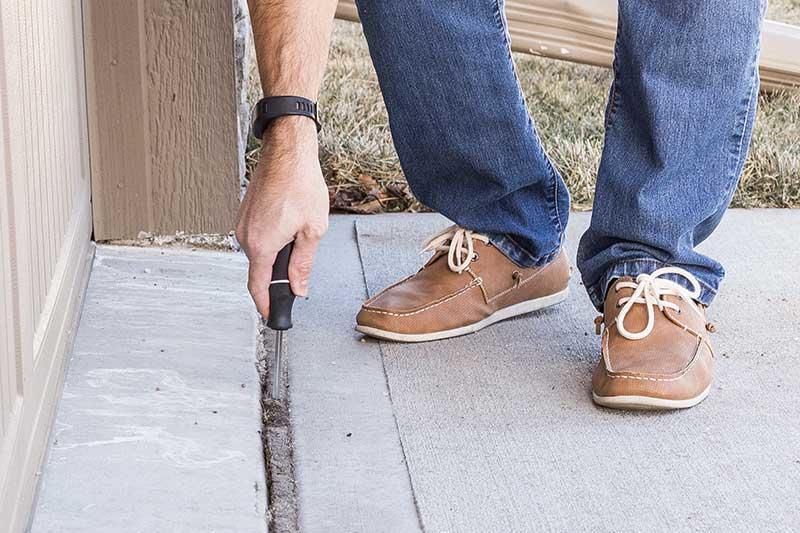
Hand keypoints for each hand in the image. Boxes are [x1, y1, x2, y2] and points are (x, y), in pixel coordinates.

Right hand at [236, 117, 328, 317]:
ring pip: (260, 251)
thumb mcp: (312, 231)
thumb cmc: (300, 184)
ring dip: (277, 252)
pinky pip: (257, 236)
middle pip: (260, 269)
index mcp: (262, 244)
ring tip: (298, 232)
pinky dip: (272, 238)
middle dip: (278, 275)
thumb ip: (303, 264)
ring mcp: (242, 223)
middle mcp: (245, 236)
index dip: (266, 304)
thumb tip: (299, 287)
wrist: (287, 153)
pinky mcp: (245, 213)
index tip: (272, 314)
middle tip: (299, 270)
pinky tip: (288, 222)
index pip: (258, 286)